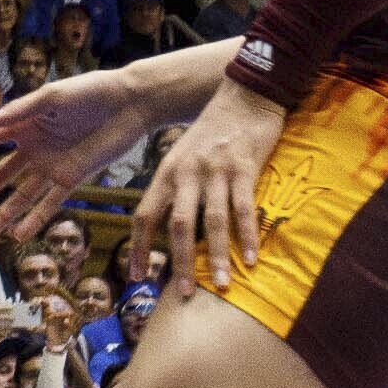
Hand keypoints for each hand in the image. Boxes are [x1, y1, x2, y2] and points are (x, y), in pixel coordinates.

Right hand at [0, 72, 144, 248]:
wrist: (130, 104)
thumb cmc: (90, 91)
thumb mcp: (51, 97)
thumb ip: (17, 112)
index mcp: (24, 122)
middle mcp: (33, 147)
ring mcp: (52, 165)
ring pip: (21, 197)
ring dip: (3, 217)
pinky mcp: (73, 178)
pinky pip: (50, 203)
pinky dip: (35, 220)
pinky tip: (20, 235)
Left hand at [133, 79, 283, 294]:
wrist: (245, 93)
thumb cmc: (213, 129)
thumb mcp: (184, 154)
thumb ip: (178, 187)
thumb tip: (174, 229)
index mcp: (167, 171)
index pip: (145, 215)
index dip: (140, 247)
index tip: (138, 276)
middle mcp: (187, 172)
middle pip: (178, 225)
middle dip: (180, 262)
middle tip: (183, 294)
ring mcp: (216, 170)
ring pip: (213, 221)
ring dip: (217, 257)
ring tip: (221, 286)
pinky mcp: (245, 167)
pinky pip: (244, 208)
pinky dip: (247, 236)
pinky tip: (250, 260)